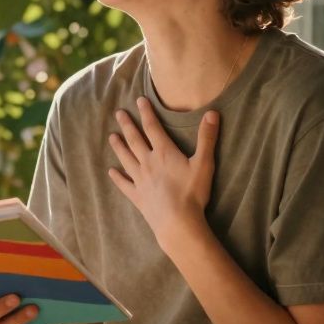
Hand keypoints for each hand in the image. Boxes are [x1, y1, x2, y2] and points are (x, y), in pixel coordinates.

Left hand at [108, 97, 218, 249]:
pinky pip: (124, 184)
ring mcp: (140, 180)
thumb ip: (207, 138)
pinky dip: (117, 177)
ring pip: (126, 158)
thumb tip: (212, 113)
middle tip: (118, 113)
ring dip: (118, 147)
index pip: (153, 127)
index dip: (146, 113)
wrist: (178, 222)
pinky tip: (111, 172)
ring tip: (111, 137)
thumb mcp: (204, 163)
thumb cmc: (192, 193)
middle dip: (127, 125)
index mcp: (164, 153)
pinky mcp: (137, 196)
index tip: (139, 100)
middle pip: (135, 140)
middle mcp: (148, 163)